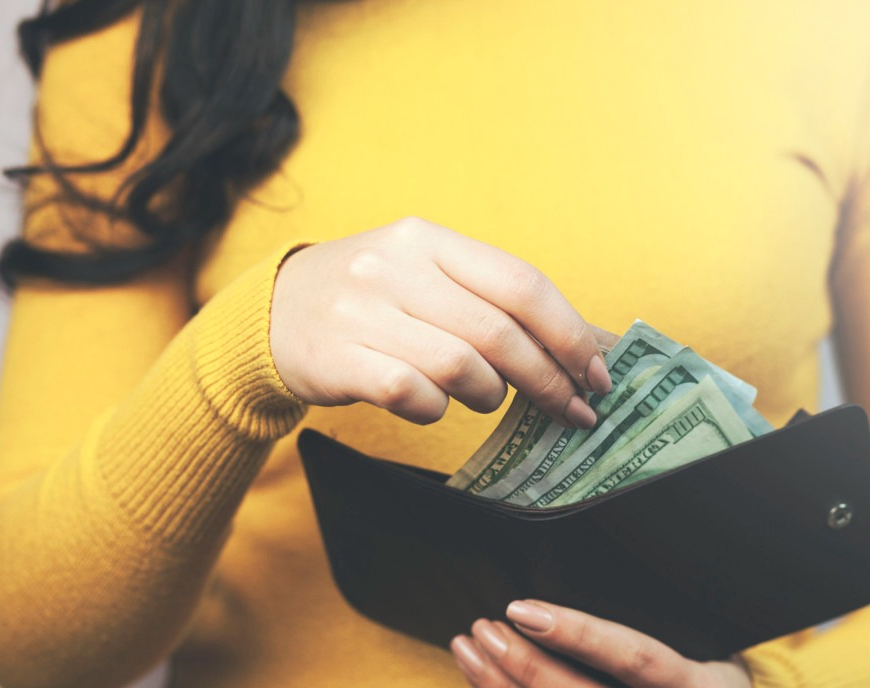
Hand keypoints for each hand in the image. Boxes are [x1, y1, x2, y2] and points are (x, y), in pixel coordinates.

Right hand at [270, 217, 611, 426]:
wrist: (272, 312)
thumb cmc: (374, 297)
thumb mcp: (426, 274)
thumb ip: (495, 300)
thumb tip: (590, 345)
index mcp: (428, 238)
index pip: (521, 282)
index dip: (569, 333)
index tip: (597, 373)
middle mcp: (394, 267)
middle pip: (498, 332)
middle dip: (548, 379)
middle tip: (572, 410)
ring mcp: (361, 312)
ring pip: (460, 367)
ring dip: (490, 394)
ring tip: (488, 398)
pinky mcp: (336, 359)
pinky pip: (412, 394)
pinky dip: (437, 410)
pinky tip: (435, 406)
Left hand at [450, 600, 752, 687]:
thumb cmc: (714, 673)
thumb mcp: (714, 647)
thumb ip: (665, 617)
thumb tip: (600, 570)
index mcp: (695, 684)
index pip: (633, 657)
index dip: (578, 635)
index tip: (523, 609)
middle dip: (522, 664)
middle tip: (483, 627)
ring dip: (498, 686)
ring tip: (469, 647)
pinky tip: (482, 677)